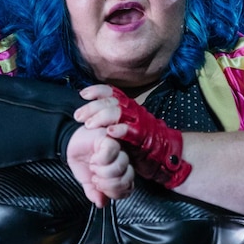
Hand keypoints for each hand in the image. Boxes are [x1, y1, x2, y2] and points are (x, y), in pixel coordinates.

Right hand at [65, 125, 134, 207]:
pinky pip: (111, 152)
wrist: (71, 144)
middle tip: (96, 177)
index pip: (127, 189)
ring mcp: (119, 150)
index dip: (112, 192)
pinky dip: (99, 159)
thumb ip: (95, 193)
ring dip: (102, 170)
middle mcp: (123, 162)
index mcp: (120, 173)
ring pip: (120, 166)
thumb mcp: (87, 182)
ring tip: (94, 166)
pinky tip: (94, 158)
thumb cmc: (82, 160)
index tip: (99, 187)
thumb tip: (100, 203)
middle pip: (126, 180)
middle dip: (107, 183)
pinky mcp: (110, 139)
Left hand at [76, 84, 191, 188]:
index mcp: (128, 106)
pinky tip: (110, 132)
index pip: (112, 92)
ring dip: (101, 117)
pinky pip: (131, 130)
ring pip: (118, 112)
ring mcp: (139, 122)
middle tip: (78, 116)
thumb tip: (90, 113)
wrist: (165, 153)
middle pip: (111, 102)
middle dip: (92, 107)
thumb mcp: (124, 126)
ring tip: (89, 125)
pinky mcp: (143, 136)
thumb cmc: (141, 141)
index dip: (97, 91)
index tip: (83, 94)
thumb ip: (111, 118)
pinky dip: (120, 130)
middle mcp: (133, 110)